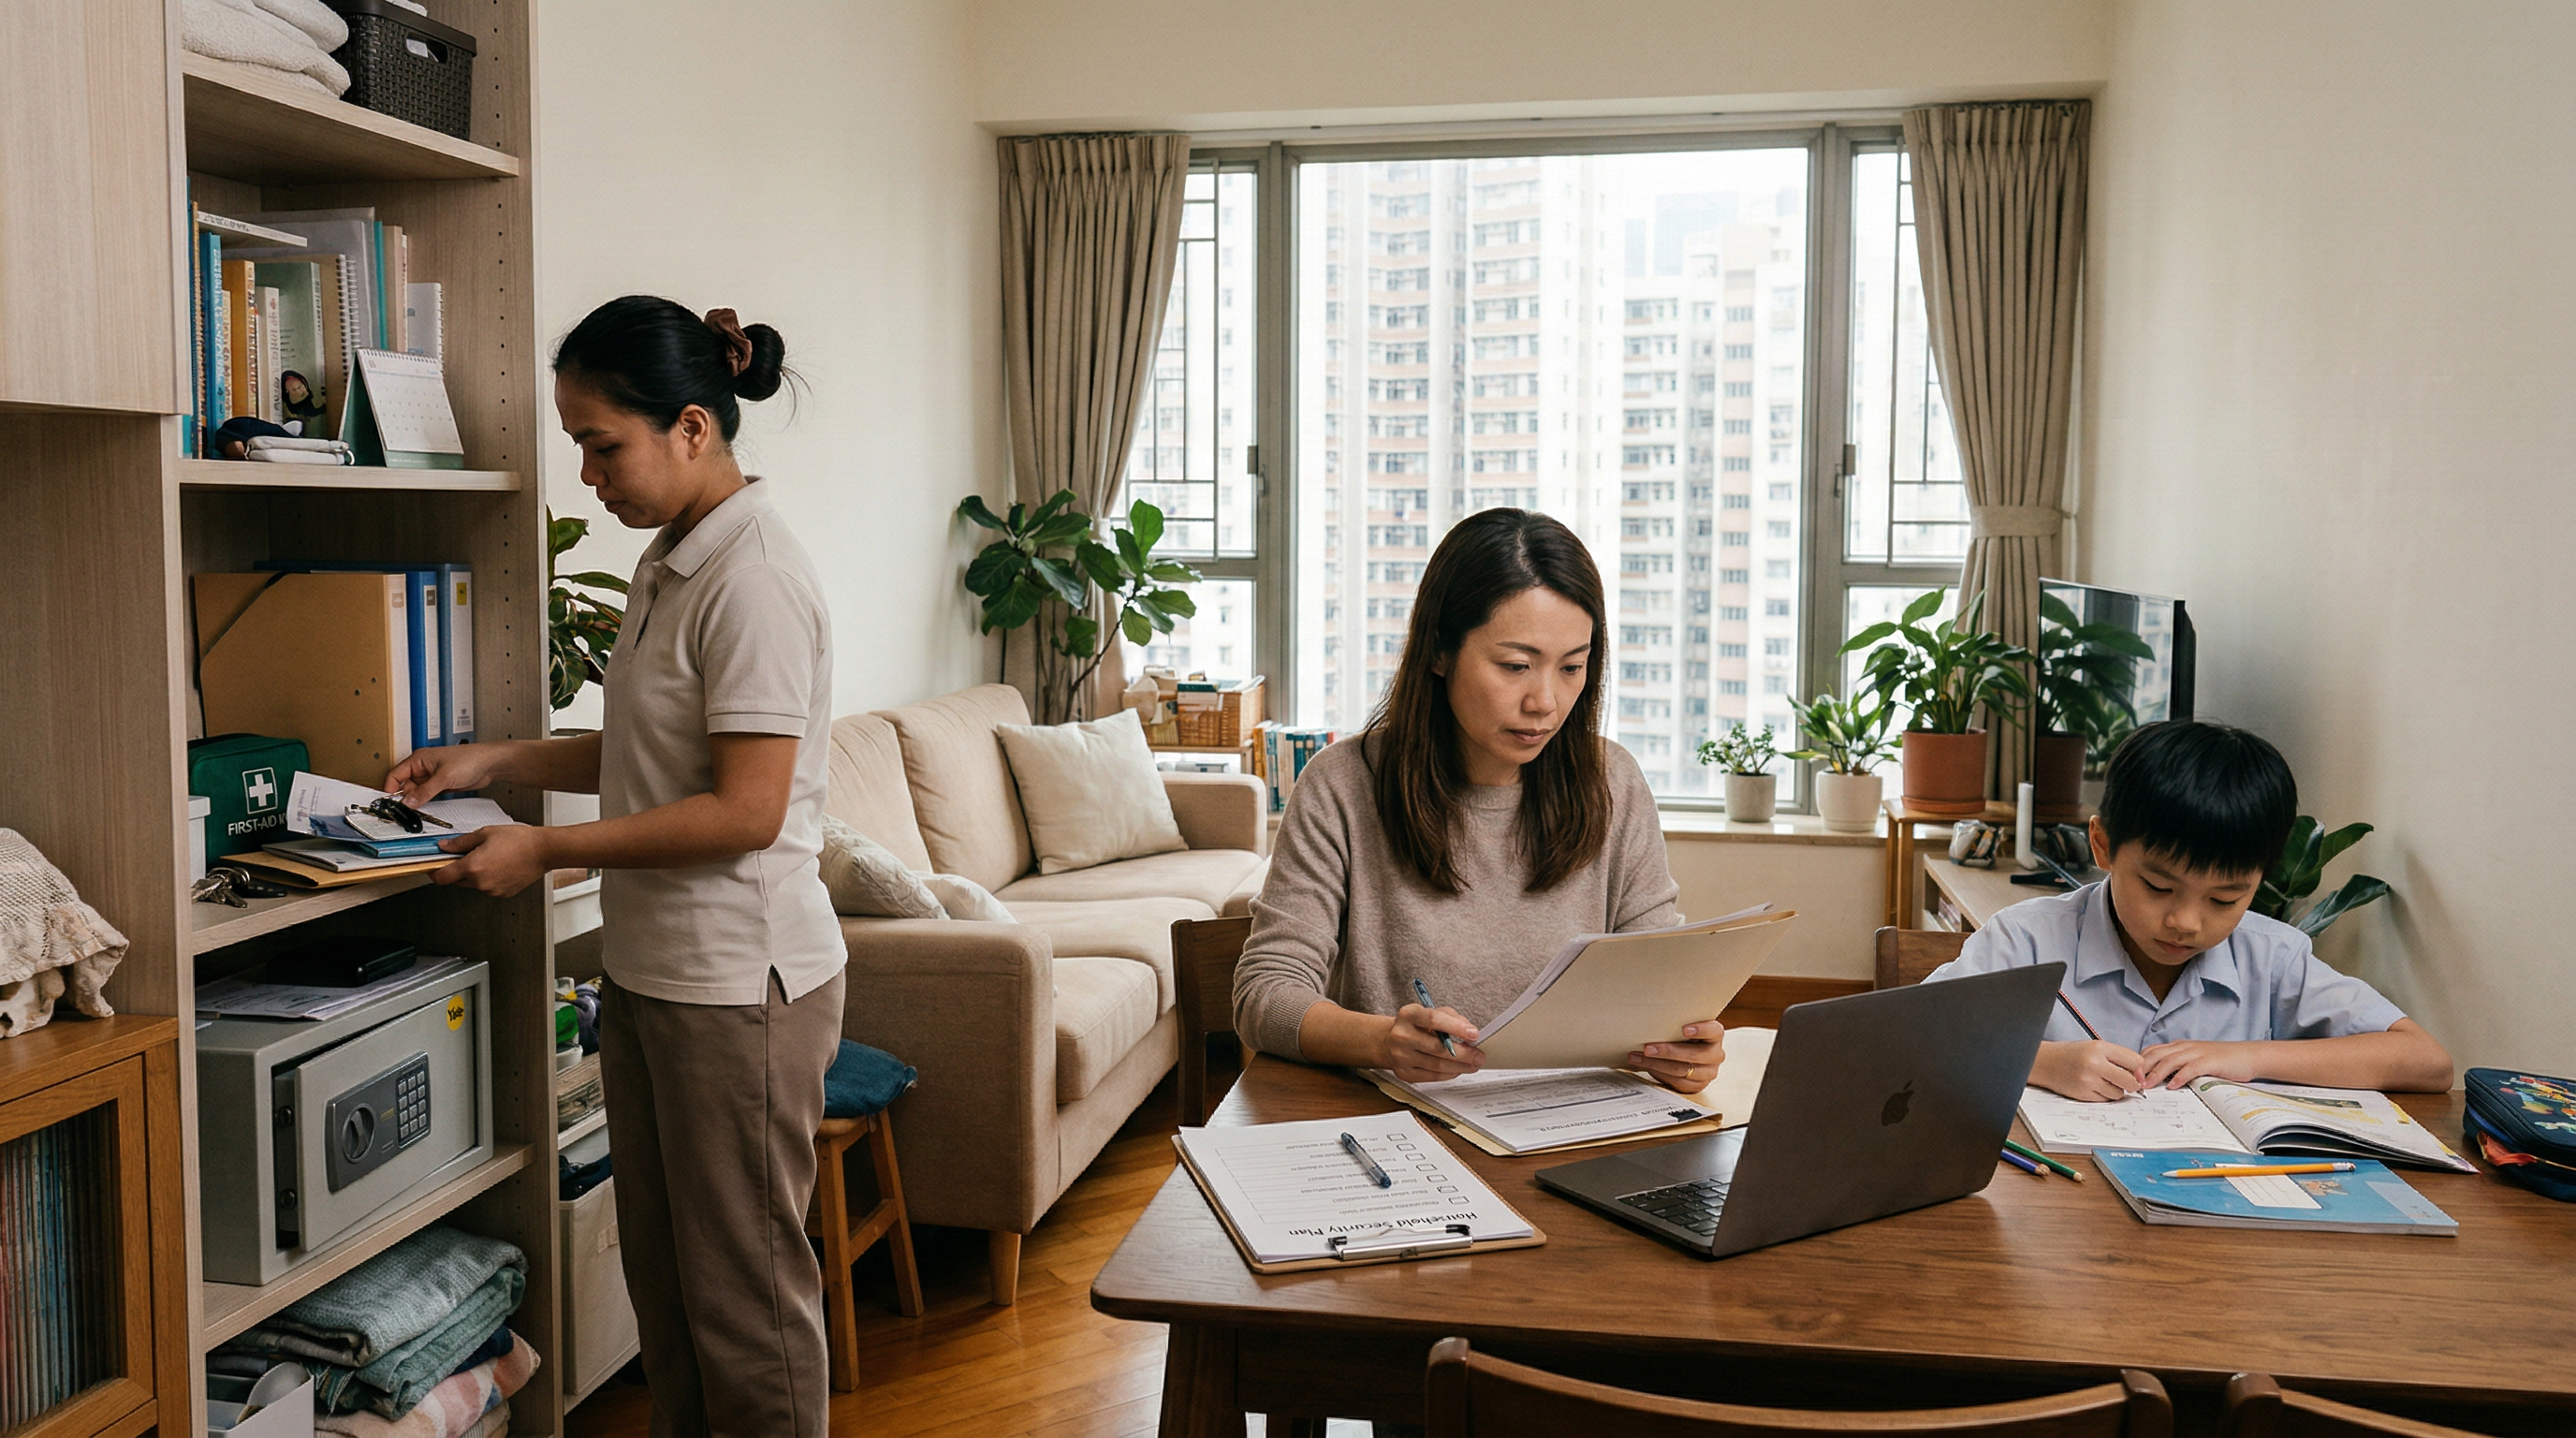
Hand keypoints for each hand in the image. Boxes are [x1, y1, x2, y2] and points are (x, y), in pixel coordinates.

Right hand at [384, 743, 503, 806]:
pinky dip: (425, 802)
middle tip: (402, 812)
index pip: (395, 775)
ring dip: (415, 801)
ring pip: (416, 792)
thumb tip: (407, 802)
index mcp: (418, 759)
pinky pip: (427, 795)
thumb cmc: (470, 759)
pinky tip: (425, 810)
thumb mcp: (443, 777)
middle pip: (404, 786)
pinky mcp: (441, 785)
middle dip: (404, 798)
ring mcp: (432, 777)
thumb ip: (424, 791)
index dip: (389, 789)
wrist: (490, 764)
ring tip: (414, 812)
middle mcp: (423, 768)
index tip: (388, 803)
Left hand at [428, 824, 550, 896]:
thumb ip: (461, 842)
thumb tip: (445, 846)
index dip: (434, 872)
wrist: (544, 850)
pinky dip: (489, 879)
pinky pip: (488, 888)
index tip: (433, 868)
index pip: (442, 877)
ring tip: (490, 858)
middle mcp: (481, 882)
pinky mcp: (503, 894)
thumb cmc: (520, 840)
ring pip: (473, 884)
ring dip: (475, 874)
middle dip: (457, 870)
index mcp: (473, 867)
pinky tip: (500, 866)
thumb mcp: (485, 833)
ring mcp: (492, 890)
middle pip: (456, 881)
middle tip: (466, 856)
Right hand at [1380, 1004, 1481, 1083]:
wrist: (1390, 1041)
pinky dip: (1449, 1074)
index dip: (1456, 1027)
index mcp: (1408, 1014)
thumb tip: (1470, 1033)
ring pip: (1437, 1065)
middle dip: (1464, 1053)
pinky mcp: (1403, 1073)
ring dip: (1460, 1066)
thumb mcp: (1431, 1012)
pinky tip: (1458, 1070)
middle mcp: (1400, 1035)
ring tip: (1474, 1064)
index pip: (1433, 1019)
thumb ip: (1451, 1017)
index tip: (1474, 1034)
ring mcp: (1400, 1056)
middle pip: (1438, 1047)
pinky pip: (1432, 1076)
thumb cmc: (1417, 1025)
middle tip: (1480, 1056)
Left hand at [1629, 1019, 1725, 1094]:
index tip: (1684, 1029)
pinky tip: (1646, 1066)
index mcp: (1715, 1035)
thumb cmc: (1681, 1035)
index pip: (1714, 1031)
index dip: (1701, 1030)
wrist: (1685, 1053)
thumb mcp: (1681, 1025)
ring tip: (1639, 1057)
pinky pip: (1678, 1082)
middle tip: (1648, 1048)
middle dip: (1668, 1051)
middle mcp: (1716, 1054)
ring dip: (1657, 1064)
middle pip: (1694, 1054)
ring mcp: (1709, 1072)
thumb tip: (1648, 1018)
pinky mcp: (1698, 1085)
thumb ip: (1675, 1022)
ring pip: (1683, 1070)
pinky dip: (1659, 1074)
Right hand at [2032, 1039, 2148, 1100]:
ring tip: (2103, 1081)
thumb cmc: (2072, 1054)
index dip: (2137, 1068)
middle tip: (2125, 1080)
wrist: (2045, 1062)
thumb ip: (2119, 1057)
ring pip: (2119, 1093)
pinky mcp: (2083, 1095)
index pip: (2135, 1061)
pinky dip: (2104, 1095)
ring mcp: (2088, 1081)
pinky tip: (2093, 1086)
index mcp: (2100, 1048)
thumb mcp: (2095, 1046)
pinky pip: (2106, 1100)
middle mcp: (2095, 1064)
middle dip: (2132, 1083)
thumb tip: (2140, 1075)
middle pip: (2131, 1082)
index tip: (2133, 1070)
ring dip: (2115, 1089)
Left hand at [2138, 1040, 2261, 1089]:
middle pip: (2156, 1055)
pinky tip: (2172, 1086)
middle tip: (2131, 1081)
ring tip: (2146, 1085)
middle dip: (2141, 1068)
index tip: (2129, 1075)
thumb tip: (2158, 1078)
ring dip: (2155, 1074)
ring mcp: (2197, 1053)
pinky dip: (2179, 1077)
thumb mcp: (2194, 1059)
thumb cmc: (2220, 1060)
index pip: (2152, 1051)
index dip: (2138, 1062)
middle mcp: (2185, 1047)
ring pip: (2169, 1061)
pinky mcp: (2209, 1061)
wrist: (2247, 1056)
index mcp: (2179, 1046)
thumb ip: (2178, 1065)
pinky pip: (2190, 1068)